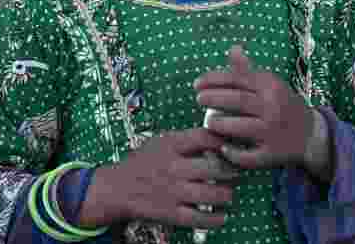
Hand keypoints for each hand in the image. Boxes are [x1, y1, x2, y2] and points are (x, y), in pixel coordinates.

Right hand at [107, 127, 241, 229]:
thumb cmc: (143, 163)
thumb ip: (187, 139)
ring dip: (227, 194)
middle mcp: (173, 167)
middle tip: (237, 173)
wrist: (118, 188)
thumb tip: (218, 136)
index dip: (224, 141)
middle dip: (232, 171)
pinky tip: (221, 215)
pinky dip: (216, 218)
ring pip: (212, 193)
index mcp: (171, 145)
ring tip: (229, 194)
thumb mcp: (161, 142)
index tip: (233, 146)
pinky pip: (200, 218)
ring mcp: (173, 191)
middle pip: (214, 167)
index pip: (205, 137)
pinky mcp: (171, 213)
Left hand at [193, 44, 315, 170]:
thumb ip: (247, 70)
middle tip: (198, 99)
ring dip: (220, 124)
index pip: (238, 79)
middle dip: (213, 99)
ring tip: (208, 122)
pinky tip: (223, 147)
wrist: (310, 133)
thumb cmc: (282, 105)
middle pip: (238, 101)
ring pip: (242, 128)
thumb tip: (233, 49)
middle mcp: (273, 107)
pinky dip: (234, 152)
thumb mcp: (269, 84)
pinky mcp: (272, 154)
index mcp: (270, 87)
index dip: (213, 80)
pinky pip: (249, 156)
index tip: (196, 84)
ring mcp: (273, 132)